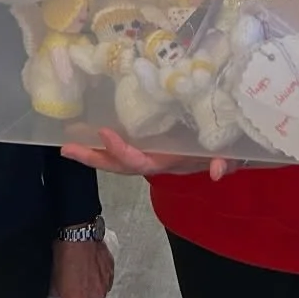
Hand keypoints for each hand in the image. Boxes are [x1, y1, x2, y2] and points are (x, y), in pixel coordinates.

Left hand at [53, 239, 114, 297]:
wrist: (79, 230)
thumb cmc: (64, 252)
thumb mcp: (52, 281)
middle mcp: (94, 297)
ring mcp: (104, 286)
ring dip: (86, 295)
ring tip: (77, 279)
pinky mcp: (110, 274)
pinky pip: (102, 285)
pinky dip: (95, 282)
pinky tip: (86, 270)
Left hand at [61, 128, 240, 180]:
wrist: (228, 146)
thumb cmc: (227, 148)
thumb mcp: (231, 155)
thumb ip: (225, 163)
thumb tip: (218, 171)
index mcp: (169, 162)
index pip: (140, 162)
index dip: (122, 151)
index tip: (105, 133)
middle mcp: (154, 160)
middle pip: (119, 164)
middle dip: (94, 158)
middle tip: (67, 148)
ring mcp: (150, 151)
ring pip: (116, 155)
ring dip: (93, 149)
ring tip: (69, 137)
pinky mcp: (149, 139)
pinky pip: (124, 140)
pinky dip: (104, 138)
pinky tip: (87, 126)